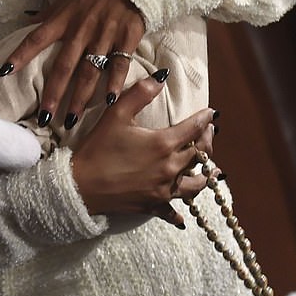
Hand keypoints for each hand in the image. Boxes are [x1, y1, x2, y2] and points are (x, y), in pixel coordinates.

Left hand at [0, 0, 144, 123]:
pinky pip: (120, 64)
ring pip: (90, 70)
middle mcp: (82, 28)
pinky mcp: (127, 37)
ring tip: (71, 120)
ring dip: (80, 97)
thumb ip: (50, 15)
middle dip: (53, 93)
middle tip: (43, 118)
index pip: (36, 38)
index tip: (4, 72)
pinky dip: (114, 83)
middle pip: (64, 65)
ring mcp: (105, 33)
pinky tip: (109, 102)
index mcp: (64, 17)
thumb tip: (27, 25)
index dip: (20, 54)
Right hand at [71, 76, 215, 226]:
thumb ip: (140, 93)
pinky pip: (173, 211)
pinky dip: (179, 212)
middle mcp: (170, 168)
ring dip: (207, 175)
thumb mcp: (116, 114)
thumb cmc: (98, 148)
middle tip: (210, 133)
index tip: (212, 113)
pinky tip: (182, 216)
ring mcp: (164, 190)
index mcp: (163, 144)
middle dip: (208, 141)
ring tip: (214, 171)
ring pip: (196, 185)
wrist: (81, 186)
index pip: (194, 129)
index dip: (205, 119)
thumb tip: (161, 78)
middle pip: (200, 155)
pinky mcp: (154, 205)